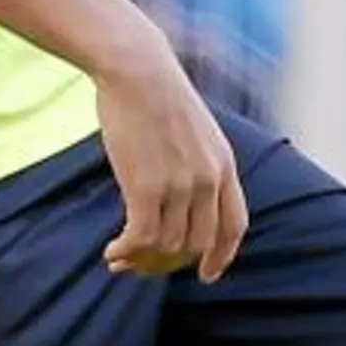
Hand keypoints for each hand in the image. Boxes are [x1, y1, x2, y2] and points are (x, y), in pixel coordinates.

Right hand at [96, 33, 246, 282]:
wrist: (137, 70)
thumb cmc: (157, 96)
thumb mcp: (196, 131)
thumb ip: (199, 164)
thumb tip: (186, 199)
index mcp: (224, 166)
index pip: (234, 226)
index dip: (221, 256)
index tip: (207, 274)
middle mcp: (208, 180)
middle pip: (198, 243)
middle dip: (170, 263)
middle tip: (142, 264)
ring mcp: (179, 185)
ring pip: (167, 246)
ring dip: (141, 259)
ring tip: (119, 258)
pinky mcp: (146, 187)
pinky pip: (141, 238)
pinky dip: (126, 252)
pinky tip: (111, 252)